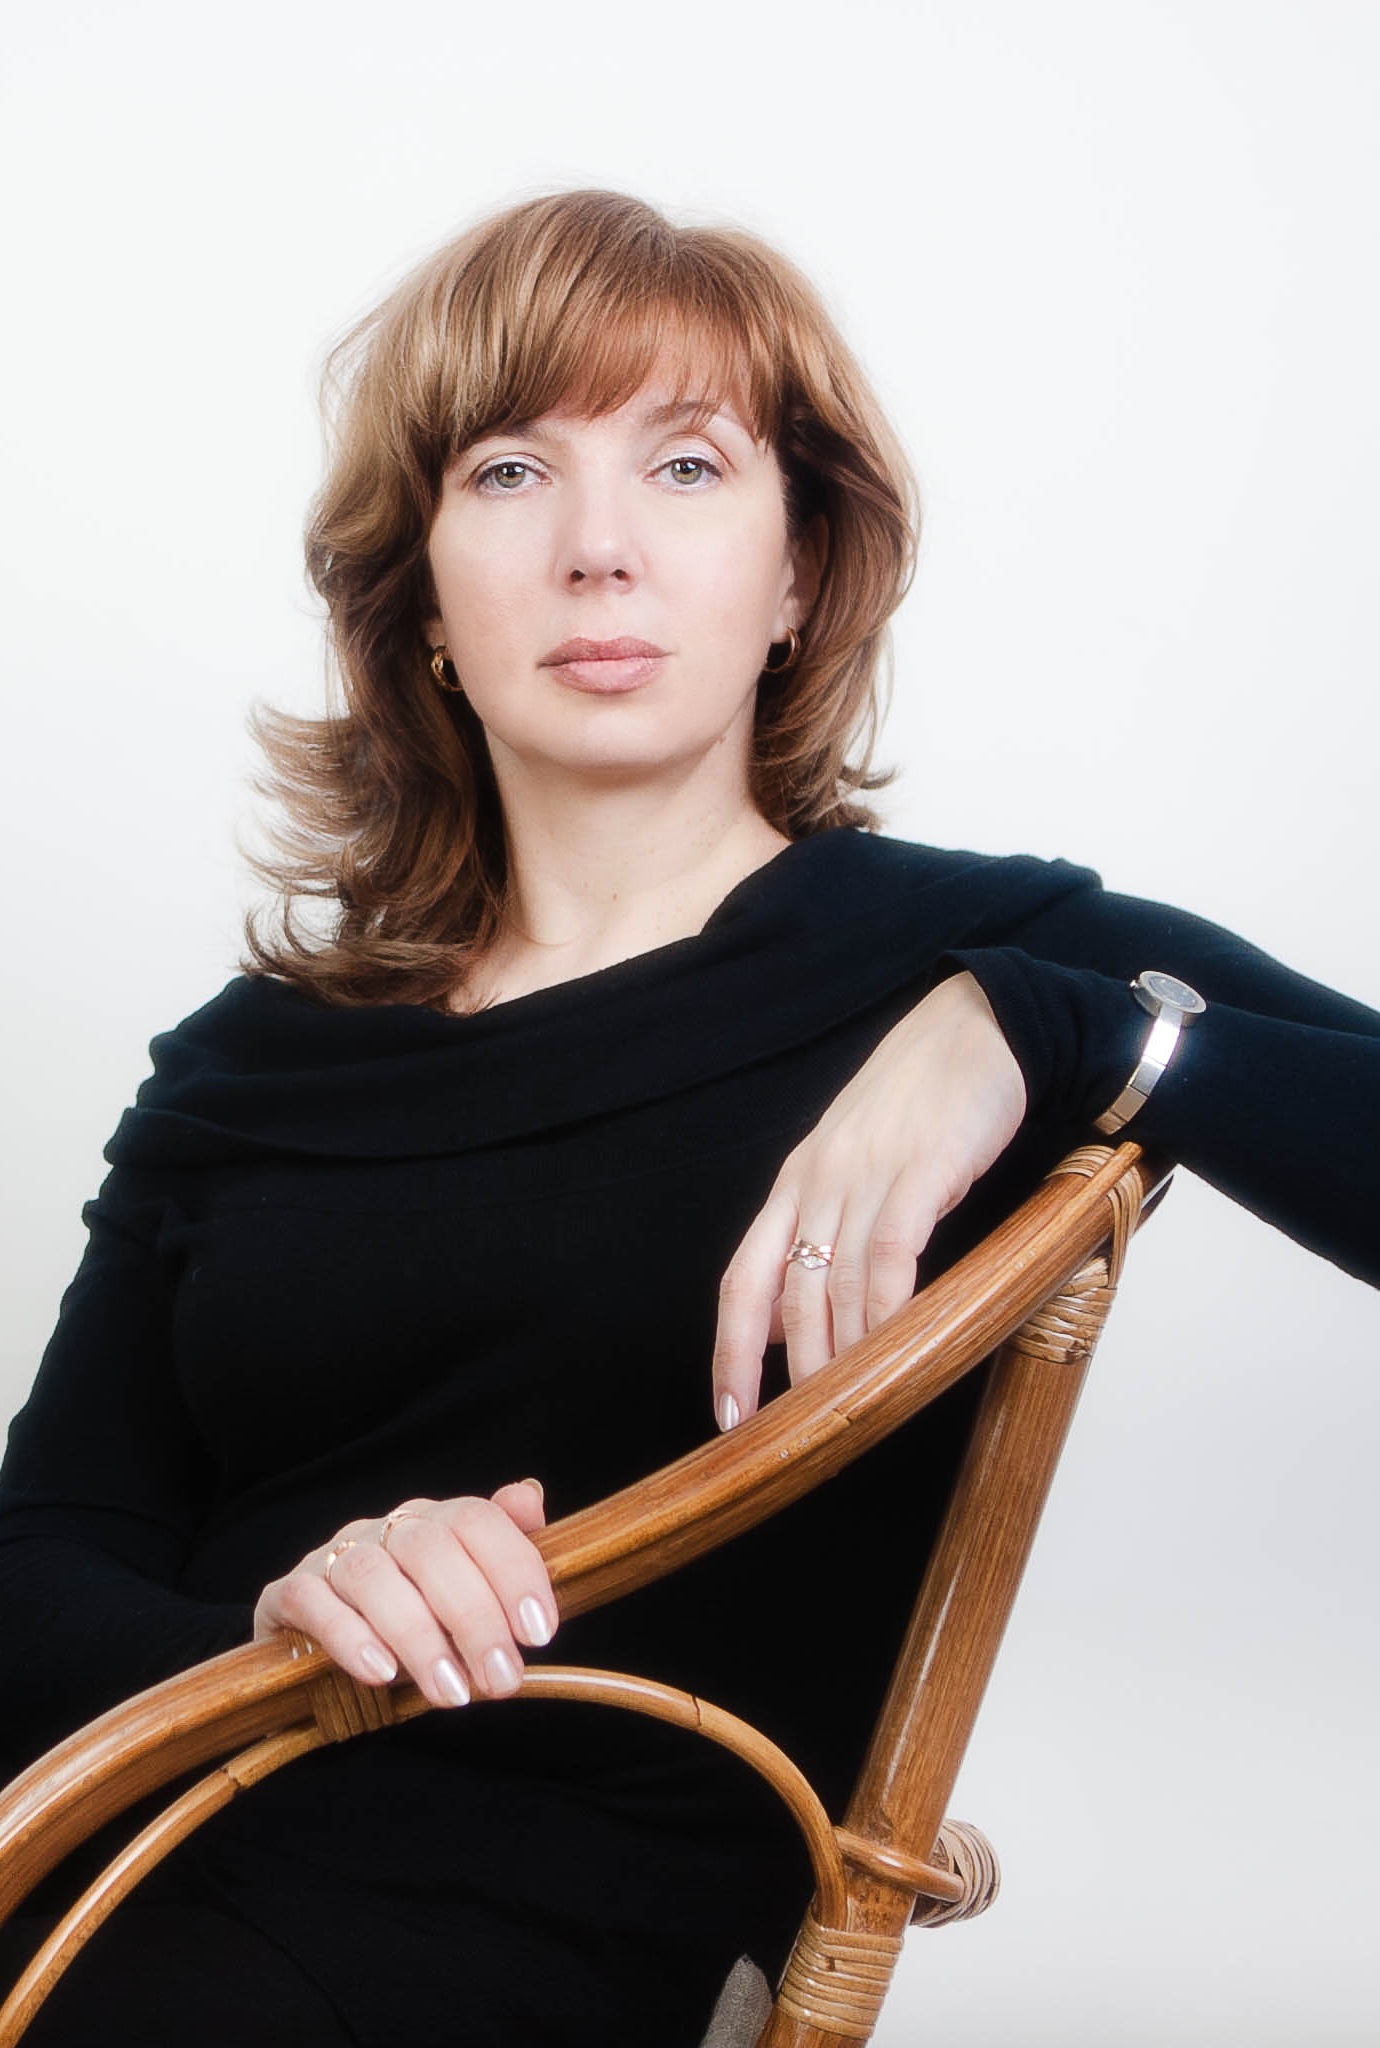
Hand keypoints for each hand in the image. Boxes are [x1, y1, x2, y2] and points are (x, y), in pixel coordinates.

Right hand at [253, 1477, 556, 1709]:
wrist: (319, 1654)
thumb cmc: (412, 1623)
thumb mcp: (467, 1596)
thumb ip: (502, 1554)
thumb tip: (531, 1498)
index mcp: (434, 1521)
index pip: (476, 1519)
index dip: (513, 1569)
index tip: (539, 1633)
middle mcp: (384, 1530)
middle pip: (430, 1549)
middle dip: (473, 1617)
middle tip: (501, 1679)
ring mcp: (333, 1558)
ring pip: (372, 1575)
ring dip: (418, 1637)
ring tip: (453, 1694)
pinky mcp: (288, 1593)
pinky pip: (311, 1602)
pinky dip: (348, 1636)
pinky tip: (381, 1673)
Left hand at [711, 971, 1025, 1427]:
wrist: (977, 1026)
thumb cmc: (918, 1101)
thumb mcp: (852, 1165)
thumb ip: (822, 1233)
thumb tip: (800, 1320)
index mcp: (793, 1185)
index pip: (742, 1281)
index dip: (731, 1353)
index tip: (729, 1416)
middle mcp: (817, 1183)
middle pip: (788, 1295)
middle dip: (792, 1374)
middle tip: (805, 1435)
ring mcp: (865, 1175)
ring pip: (836, 1284)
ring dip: (842, 1355)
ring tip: (852, 1411)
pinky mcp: (920, 1170)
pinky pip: (890, 1253)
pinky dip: (887, 1308)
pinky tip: (896, 1348)